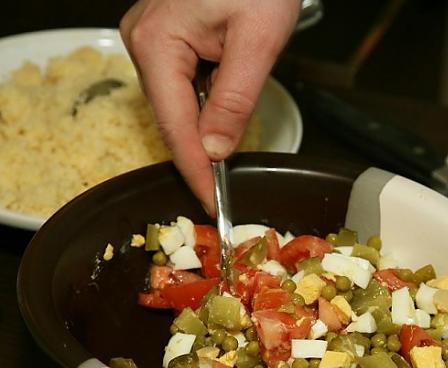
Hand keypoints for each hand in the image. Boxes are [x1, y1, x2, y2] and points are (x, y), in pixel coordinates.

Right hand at [120, 0, 300, 214]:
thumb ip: (235, 99)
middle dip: (202, 151)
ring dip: (207, 126)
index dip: (195, 169)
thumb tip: (216, 149)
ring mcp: (152, 40)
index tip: (209, 203)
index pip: (175, 126)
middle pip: (173, 117)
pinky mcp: (166, 40)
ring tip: (231, 135)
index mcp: (158, 43)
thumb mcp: (258, 41)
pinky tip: (225, 103)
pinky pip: (183, 86)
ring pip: (178, 104)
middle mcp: (144, 42)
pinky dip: (206, 104)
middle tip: (224, 186)